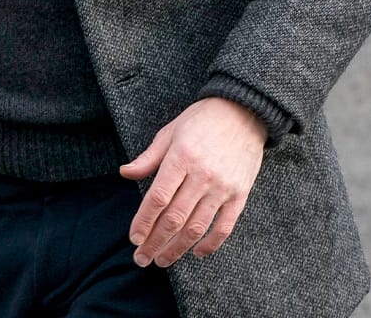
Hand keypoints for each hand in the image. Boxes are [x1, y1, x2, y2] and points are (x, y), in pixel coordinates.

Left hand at [120, 97, 265, 267]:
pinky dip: (210, 244)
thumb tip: (125, 173)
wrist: (245, 110)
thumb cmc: (203, 120)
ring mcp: (223, 186)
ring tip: (163, 260)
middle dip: (154, 243)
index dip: (143, 222)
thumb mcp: (171, 132)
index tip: (134, 238)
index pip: (158, 199)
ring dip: (177, 248)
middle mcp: (202, 175)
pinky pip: (225, 226)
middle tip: (142, 258)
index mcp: (182, 157)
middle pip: (174, 219)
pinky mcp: (240, 193)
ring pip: (197, 227)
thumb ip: (149, 157)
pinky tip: (197, 252)